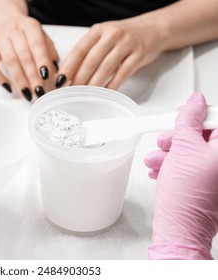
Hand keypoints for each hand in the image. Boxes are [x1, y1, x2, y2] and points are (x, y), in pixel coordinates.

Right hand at [0, 15, 58, 100]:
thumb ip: (49, 51)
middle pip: (23, 55)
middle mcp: (14, 30)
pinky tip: (8, 87)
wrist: (4, 18)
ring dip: (18, 79)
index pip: (36, 44)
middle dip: (32, 76)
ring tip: (26, 93)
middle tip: (38, 91)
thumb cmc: (25, 31)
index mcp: (29, 25)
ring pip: (9, 61)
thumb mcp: (41, 35)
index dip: (41, 60)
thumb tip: (55, 70)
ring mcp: (0, 39)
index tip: (46, 76)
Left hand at [55, 17, 165, 89]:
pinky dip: (113, 85)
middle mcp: (111, 34)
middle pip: (91, 60)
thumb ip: (88, 52)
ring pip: (106, 68)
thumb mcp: (103, 38)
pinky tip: (105, 92)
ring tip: (86, 94)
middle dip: (79, 79)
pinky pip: (123, 73)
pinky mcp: (139, 55)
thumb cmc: (124, 36)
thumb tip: (69, 74)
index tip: (60, 80)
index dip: (68, 67)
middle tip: (71, 92)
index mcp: (98, 30)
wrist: (154, 29)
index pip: (79, 50)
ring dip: (94, 84)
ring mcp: (126, 44)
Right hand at [144, 93, 217, 258]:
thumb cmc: (187, 195)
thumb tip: (194, 103)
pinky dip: (173, 165)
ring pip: (193, 151)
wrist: (179, 227)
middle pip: (204, 136)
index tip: (184, 115)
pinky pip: (190, 166)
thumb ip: (188, 121)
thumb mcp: (183, 148)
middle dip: (179, 137)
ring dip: (171, 152)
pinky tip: (160, 170)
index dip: (199, 114)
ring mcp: (215, 175)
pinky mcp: (205, 184)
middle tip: (166, 142)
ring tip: (157, 160)